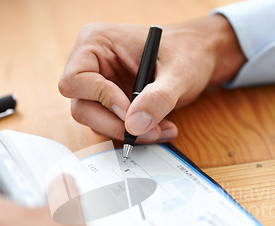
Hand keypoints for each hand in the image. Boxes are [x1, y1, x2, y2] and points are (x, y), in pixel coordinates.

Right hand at [59, 15, 245, 142]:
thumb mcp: (179, 72)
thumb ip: (158, 98)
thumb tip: (135, 125)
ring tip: (161, 128)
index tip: (130, 109)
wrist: (200, 58)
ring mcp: (100, 86)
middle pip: (82, 108)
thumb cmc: (188, 52)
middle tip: (149, 131)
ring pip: (96, 122)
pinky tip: (157, 128)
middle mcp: (92, 65)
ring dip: (129, 132)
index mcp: (96, 43)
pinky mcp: (111, 104)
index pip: (74, 81)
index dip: (101, 99)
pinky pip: (112, 127)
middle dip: (116, 124)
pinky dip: (135, 133)